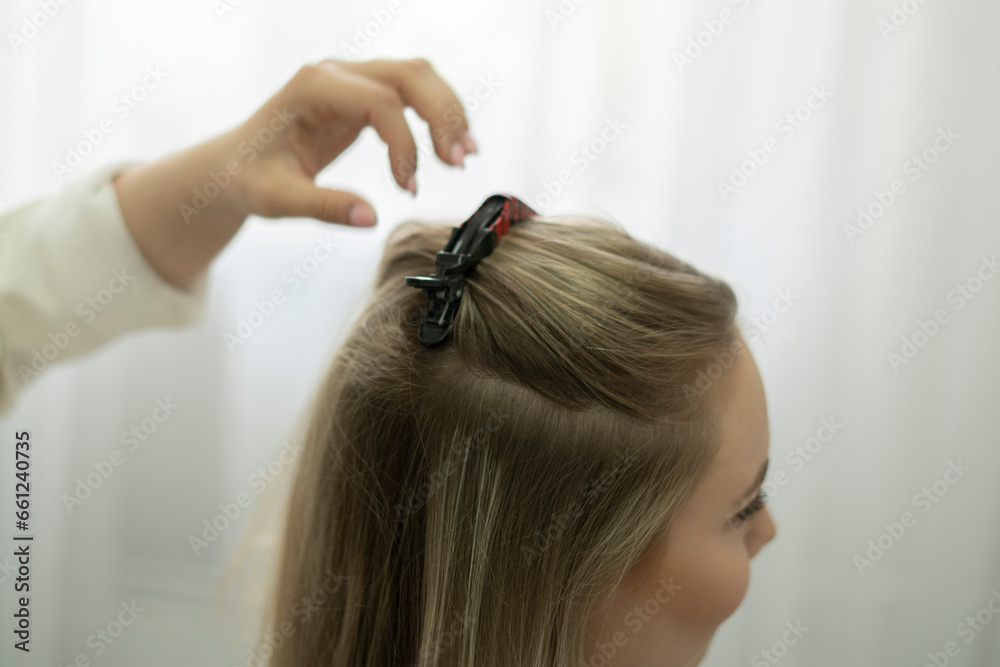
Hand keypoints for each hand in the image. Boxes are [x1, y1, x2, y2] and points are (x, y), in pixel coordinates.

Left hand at [231, 57, 477, 225]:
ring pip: (417, 76)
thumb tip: (371, 219)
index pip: (380, 103)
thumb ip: (324, 207)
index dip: (404, 145)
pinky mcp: (362, 94)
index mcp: (312, 88)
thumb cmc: (251, 179)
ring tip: (464, 155)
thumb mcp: (279, 200)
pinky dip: (436, 115)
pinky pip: (410, 92)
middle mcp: (335, 73)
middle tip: (459, 162)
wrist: (234, 165)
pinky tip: (449, 148)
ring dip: (448, 112)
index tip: (408, 188)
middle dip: (442, 116)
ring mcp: (351, 79)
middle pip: (410, 74)